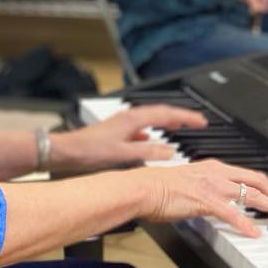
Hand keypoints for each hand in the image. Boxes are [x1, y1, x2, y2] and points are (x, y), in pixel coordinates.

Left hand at [51, 104, 205, 170]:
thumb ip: (148, 153)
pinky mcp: (116, 131)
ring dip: (167, 122)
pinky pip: (141, 127)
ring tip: (179, 127)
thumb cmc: (89, 150)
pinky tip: (150, 139)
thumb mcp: (123, 155)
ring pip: (151, 118)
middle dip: (180, 116)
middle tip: (196, 122)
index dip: (186, 117)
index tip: (202, 121)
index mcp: (133, 119)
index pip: (167, 114)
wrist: (65, 151)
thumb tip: (170, 153)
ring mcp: (122, 123)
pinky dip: (152, 131)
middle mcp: (129, 117)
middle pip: (161, 112)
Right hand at [135, 158, 267, 236]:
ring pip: (250, 194)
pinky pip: (232, 213)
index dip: (262, 185)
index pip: (245, 174)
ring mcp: (212, 185)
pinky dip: (245, 223)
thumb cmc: (157, 188)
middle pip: (255, 180)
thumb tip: (209, 202)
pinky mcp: (205, 200)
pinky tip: (254, 232)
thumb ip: (202, 190)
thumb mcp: (187, 184)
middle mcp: (216, 172)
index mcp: (212, 167)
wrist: (143, 188)